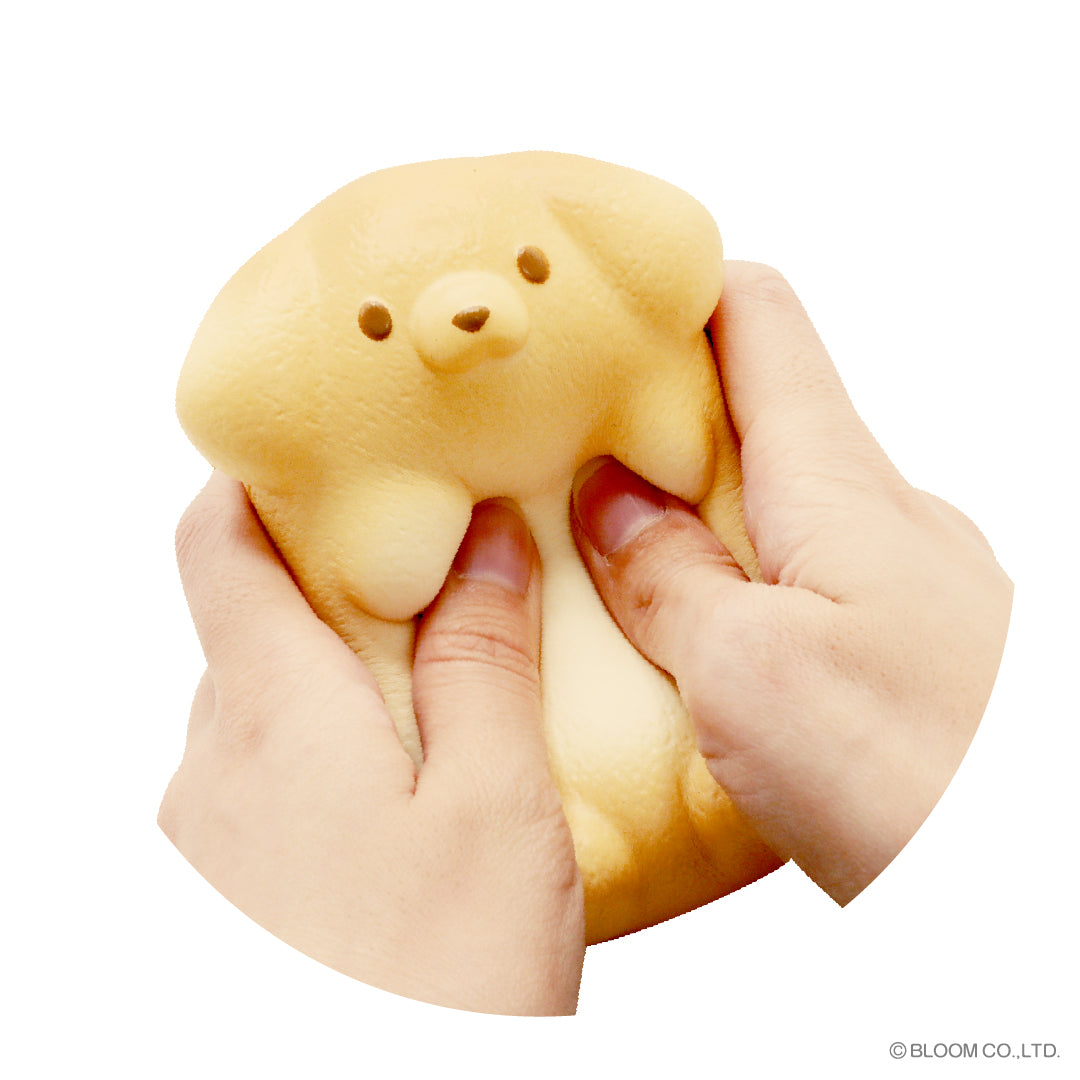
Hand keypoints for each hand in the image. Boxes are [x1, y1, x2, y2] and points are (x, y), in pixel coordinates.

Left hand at [159, 474, 584, 1014]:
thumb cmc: (429, 989)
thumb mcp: (492, 805)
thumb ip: (482, 660)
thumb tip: (486, 543)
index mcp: (271, 714)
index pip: (221, 544)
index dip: (259, 478)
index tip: (327, 446)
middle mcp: (215, 766)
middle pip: (252, 626)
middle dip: (334, 583)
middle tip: (435, 561)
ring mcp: (213, 841)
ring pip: (268, 713)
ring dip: (343, 677)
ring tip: (447, 675)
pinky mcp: (231, 903)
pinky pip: (273, 788)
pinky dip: (336, 757)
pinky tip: (415, 792)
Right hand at [570, 261, 1012, 904]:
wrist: (1046, 887)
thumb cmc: (932, 780)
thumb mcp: (750, 672)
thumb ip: (669, 580)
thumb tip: (610, 503)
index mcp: (836, 485)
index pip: (758, 320)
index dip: (679, 287)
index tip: (598, 298)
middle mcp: (875, 518)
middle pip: (755, 416)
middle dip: (652, 418)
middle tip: (557, 449)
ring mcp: (894, 585)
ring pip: (772, 511)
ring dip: (685, 519)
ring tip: (595, 562)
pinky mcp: (897, 654)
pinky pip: (797, 589)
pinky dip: (728, 594)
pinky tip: (683, 657)